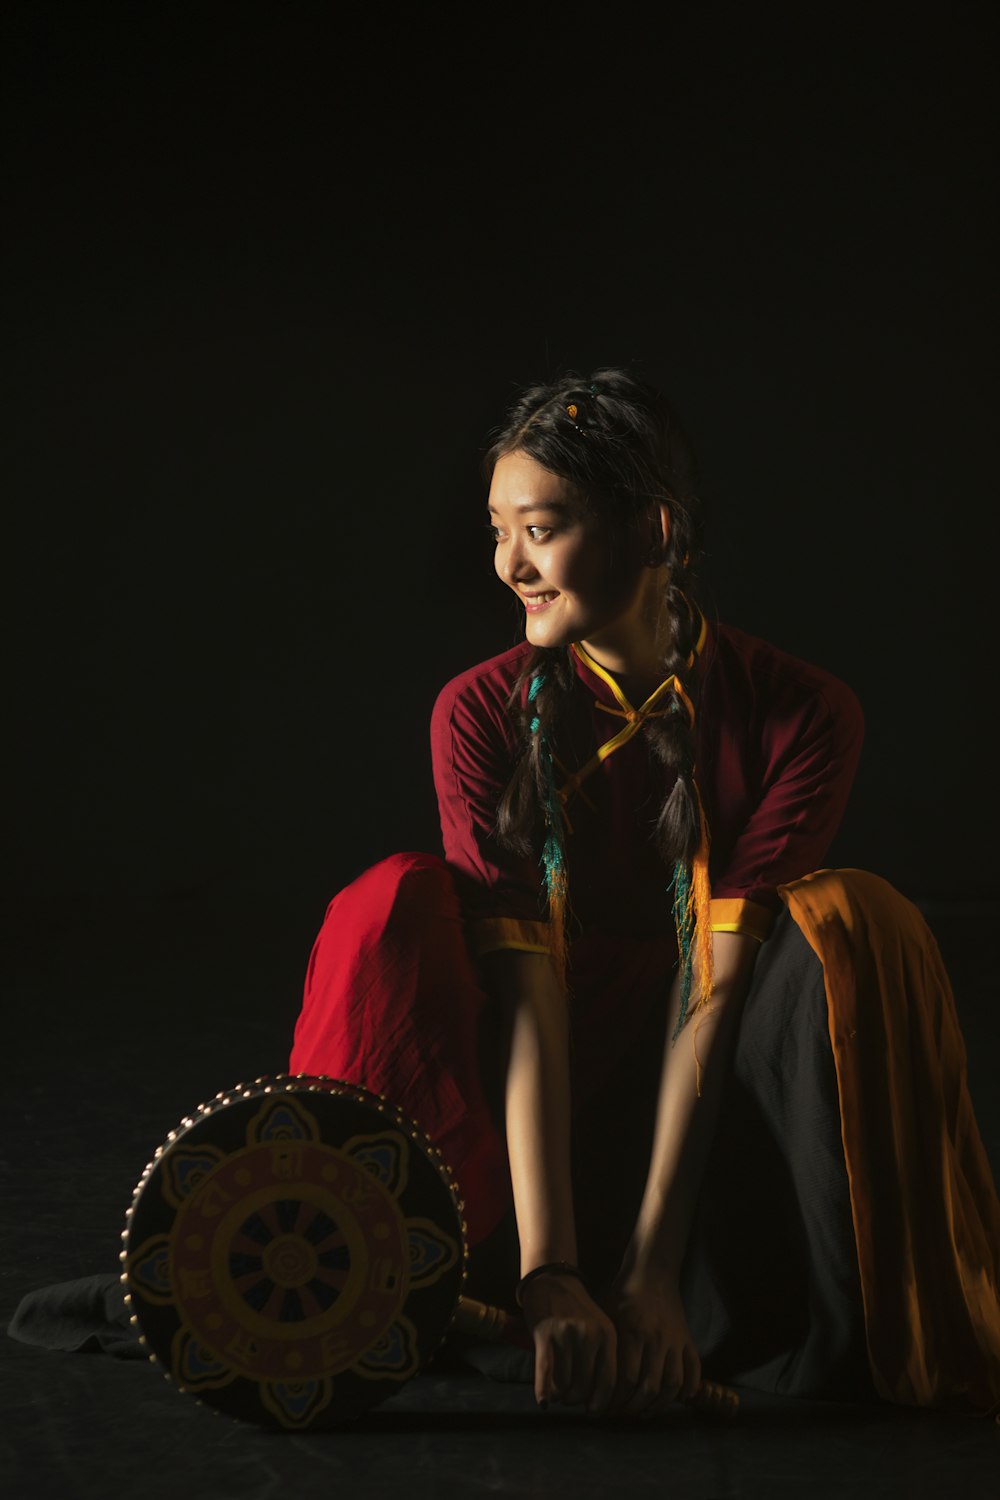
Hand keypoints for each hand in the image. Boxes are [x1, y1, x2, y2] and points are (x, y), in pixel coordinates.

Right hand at [519, 1271, 617, 1411]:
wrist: (553, 1280)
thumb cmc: (578, 1311)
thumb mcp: (600, 1328)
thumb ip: (603, 1359)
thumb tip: (600, 1401)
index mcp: (608, 1336)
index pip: (610, 1382)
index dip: (601, 1402)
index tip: (593, 1410)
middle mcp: (589, 1336)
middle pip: (585, 1388)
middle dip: (576, 1399)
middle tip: (571, 1399)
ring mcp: (566, 1335)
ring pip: (565, 1384)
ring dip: (560, 1395)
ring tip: (558, 1393)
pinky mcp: (545, 1335)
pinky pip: (545, 1373)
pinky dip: (544, 1392)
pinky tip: (543, 1402)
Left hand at [606, 1271, 700, 1416]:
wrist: (652, 1272)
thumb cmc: (623, 1295)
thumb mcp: (607, 1315)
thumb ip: (605, 1347)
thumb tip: (591, 1380)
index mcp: (633, 1333)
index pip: (626, 1378)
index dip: (614, 1398)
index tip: (603, 1406)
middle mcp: (657, 1339)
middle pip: (649, 1387)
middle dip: (633, 1407)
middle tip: (621, 1412)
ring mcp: (676, 1340)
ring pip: (673, 1384)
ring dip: (659, 1405)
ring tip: (644, 1410)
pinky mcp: (688, 1340)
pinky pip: (694, 1370)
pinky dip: (689, 1388)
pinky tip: (676, 1398)